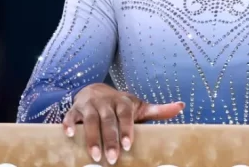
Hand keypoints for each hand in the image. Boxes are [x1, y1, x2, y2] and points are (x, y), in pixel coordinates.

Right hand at [63, 83, 184, 164]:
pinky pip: (70, 116)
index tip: (128, 145)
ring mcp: (89, 105)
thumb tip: (181, 106)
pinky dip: (68, 124)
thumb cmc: (121, 106)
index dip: (126, 129)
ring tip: (95, 156)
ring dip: (91, 138)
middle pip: (107, 121)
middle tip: (111, 158)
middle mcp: (105, 102)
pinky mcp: (75, 109)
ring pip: (89, 121)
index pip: (125, 115)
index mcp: (122, 102)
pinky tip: (68, 135)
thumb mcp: (139, 107)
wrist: (96, 90)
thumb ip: (158, 110)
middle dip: (109, 139)